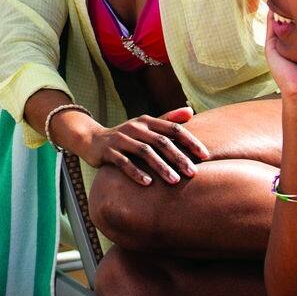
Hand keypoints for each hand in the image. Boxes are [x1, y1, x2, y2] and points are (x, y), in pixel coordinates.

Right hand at [88, 107, 210, 185]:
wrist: (91, 139)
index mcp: (147, 121)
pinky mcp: (108, 152)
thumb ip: (167, 120)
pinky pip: (123, 163)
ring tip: (175, 181)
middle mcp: (135, 127)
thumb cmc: (126, 136)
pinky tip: (148, 184)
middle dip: (178, 157)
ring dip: (161, 166)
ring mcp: (121, 139)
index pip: (173, 129)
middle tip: (193, 173)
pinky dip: (136, 172)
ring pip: (144, 152)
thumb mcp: (145, 126)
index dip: (190, 141)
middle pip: (161, 141)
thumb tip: (190, 111)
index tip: (205, 156)